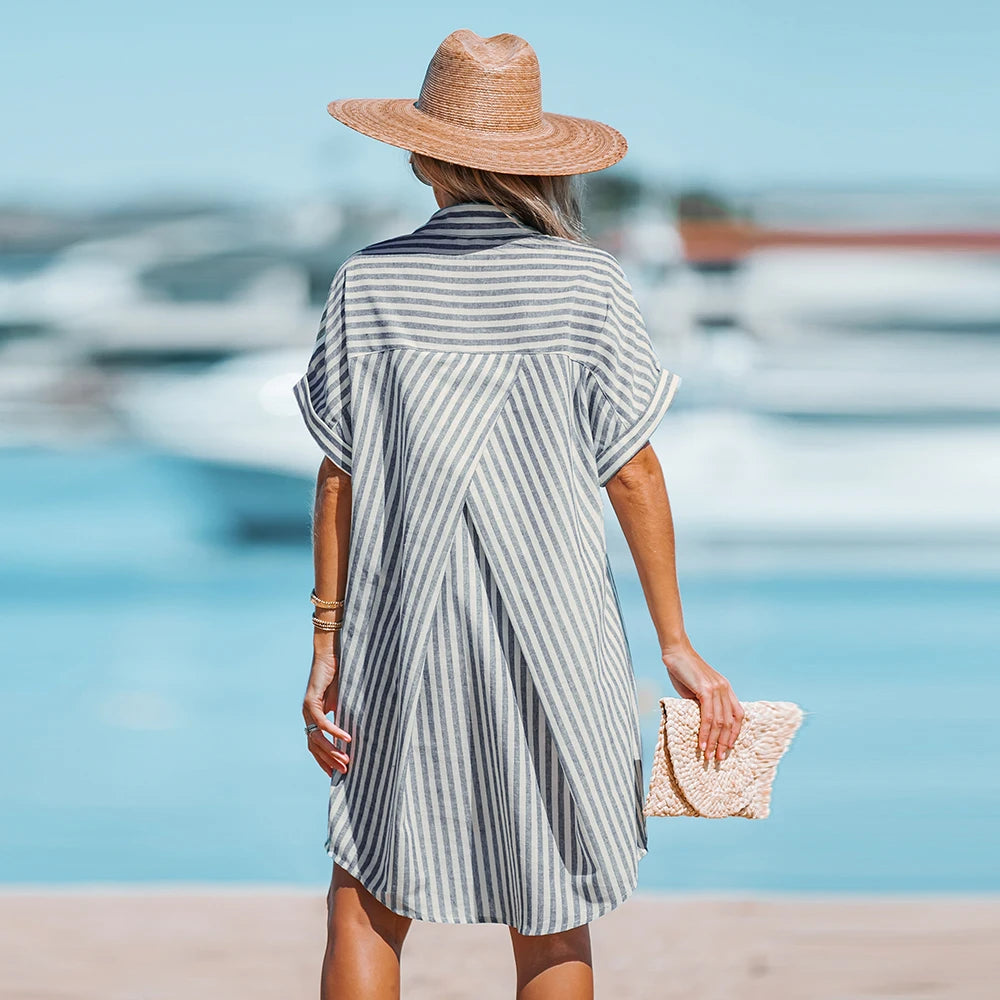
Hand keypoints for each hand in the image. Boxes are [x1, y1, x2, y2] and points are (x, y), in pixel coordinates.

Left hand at [302, 647, 351, 776]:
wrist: (331, 654)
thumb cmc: (339, 675)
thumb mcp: (343, 701)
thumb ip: (344, 717)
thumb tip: (356, 735)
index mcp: (314, 717)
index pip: (315, 745)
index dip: (323, 760)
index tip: (335, 774)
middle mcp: (307, 715)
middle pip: (314, 746)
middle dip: (329, 760)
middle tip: (344, 771)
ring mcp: (307, 709)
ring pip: (317, 738)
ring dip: (332, 750)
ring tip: (346, 760)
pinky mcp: (311, 701)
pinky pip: (322, 722)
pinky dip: (334, 731)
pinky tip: (346, 739)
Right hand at [661, 639, 743, 763]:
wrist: (676, 652)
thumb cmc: (683, 670)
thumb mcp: (695, 690)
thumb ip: (702, 704)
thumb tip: (701, 723)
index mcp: (726, 689)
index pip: (738, 715)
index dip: (734, 733)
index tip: (728, 747)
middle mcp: (725, 689)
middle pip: (730, 722)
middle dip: (725, 743)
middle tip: (719, 758)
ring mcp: (717, 689)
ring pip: (720, 722)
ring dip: (714, 741)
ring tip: (709, 756)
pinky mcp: (706, 689)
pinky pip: (708, 716)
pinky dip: (705, 732)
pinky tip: (701, 743)